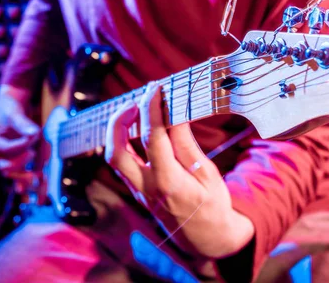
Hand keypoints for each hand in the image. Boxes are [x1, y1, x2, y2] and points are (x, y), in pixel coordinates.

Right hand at [0, 85, 40, 192]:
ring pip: (16, 174)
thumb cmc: (11, 110)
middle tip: (32, 153)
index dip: (22, 144)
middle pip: (7, 168)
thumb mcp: (15, 113)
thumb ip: (23, 124)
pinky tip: (36, 197)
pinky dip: (30, 183)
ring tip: (37, 182)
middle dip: (21, 164)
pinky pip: (24, 176)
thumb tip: (34, 134)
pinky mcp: (18, 164)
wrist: (12, 110)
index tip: (35, 134)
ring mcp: (7, 161)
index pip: (8, 150)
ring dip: (26, 178)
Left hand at [105, 81, 254, 257]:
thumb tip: (175, 116)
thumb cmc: (213, 206)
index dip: (152, 110)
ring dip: (119, 131)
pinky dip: (125, 142)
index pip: (153, 139)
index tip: (156, 89)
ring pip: (115, 158)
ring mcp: (140, 192)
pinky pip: (123, 164)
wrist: (208, 240)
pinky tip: (137, 128)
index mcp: (170, 183)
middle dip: (120, 121)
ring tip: (135, 110)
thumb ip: (187, 146)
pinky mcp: (138, 191)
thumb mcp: (208, 175)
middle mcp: (148, 188)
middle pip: (117, 152)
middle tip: (137, 100)